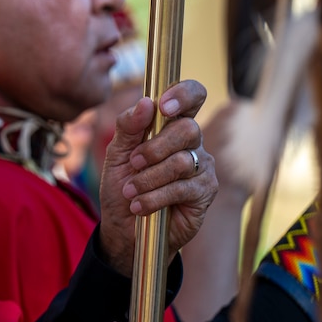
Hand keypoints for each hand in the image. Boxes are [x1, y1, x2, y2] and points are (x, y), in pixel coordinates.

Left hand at [98, 79, 218, 275]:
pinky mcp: (205, 193)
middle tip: (133, 162)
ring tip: (130, 191)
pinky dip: (154, 197)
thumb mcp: (116, 154)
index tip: (163, 106)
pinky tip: (139, 205)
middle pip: (187, 129)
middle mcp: (192, 143)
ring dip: (148, 178)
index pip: (192, 97)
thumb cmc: (123, 185)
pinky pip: (182, 188)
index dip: (184, 94)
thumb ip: (127, 127)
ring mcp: (202, 167)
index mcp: (170, 126)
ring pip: (182, 161)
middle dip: (154, 147)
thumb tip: (146, 102)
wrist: (124, 227)